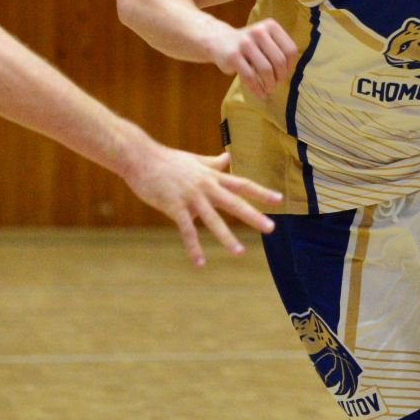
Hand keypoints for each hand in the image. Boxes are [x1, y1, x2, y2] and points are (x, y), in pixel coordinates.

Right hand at [124, 146, 281, 265]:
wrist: (139, 157)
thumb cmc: (166, 160)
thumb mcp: (194, 160)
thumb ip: (213, 163)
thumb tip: (228, 157)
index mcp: (211, 176)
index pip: (242, 184)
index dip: (261, 192)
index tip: (279, 200)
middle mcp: (205, 186)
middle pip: (234, 202)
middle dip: (253, 216)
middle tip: (271, 228)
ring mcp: (190, 196)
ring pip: (212, 219)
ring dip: (227, 237)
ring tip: (239, 252)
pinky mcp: (174, 206)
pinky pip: (187, 230)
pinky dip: (193, 247)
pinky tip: (200, 263)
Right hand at [205, 18, 297, 98]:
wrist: (219, 41)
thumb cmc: (248, 45)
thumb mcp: (265, 40)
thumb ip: (279, 51)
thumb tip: (289, 73)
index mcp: (270, 26)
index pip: (290, 50)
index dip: (290, 65)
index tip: (285, 73)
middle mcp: (258, 32)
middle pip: (279, 61)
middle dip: (280, 77)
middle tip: (277, 84)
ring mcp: (245, 43)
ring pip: (266, 70)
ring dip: (270, 84)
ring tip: (269, 89)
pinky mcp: (233, 56)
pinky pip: (250, 77)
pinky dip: (257, 89)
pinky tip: (260, 94)